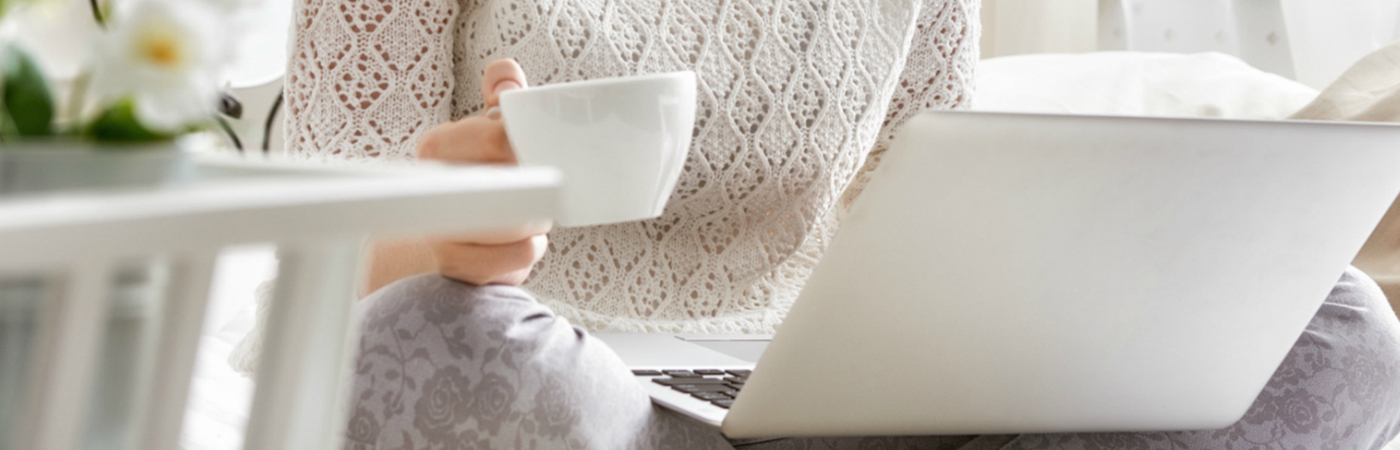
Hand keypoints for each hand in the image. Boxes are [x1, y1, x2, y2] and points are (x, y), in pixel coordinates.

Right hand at [416, 59, 550, 285]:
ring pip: (521, 223)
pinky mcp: (458, 268)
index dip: (525, 149)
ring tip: (525, 216)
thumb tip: (504, 75)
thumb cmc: (471, 185)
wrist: (430, 249)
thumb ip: (500, 101)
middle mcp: (433, 187)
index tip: (532, 156)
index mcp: (438, 147)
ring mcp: (439, 231)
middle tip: (535, 189)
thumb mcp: (484, 135)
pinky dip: (528, 251)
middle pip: (514, 184)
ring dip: (535, 221)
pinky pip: (520, 255)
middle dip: (535, 188)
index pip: (497, 139)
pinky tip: (516, 244)